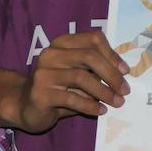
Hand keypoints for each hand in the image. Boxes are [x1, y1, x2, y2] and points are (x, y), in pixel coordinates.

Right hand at [8, 30, 129, 132]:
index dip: (112, 54)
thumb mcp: (78, 73)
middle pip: (89, 57)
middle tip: (124, 90)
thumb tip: (123, 73)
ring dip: (104, 91)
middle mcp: (51, 54)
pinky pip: (72, 98)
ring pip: (82, 77)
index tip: (126, 71)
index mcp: (62, 43)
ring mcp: (43, 73)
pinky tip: (100, 110)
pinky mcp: (40, 94)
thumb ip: (95, 68)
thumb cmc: (59, 88)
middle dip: (112, 74)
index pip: (93, 39)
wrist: (26, 107)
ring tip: (117, 102)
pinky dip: (90, 105)